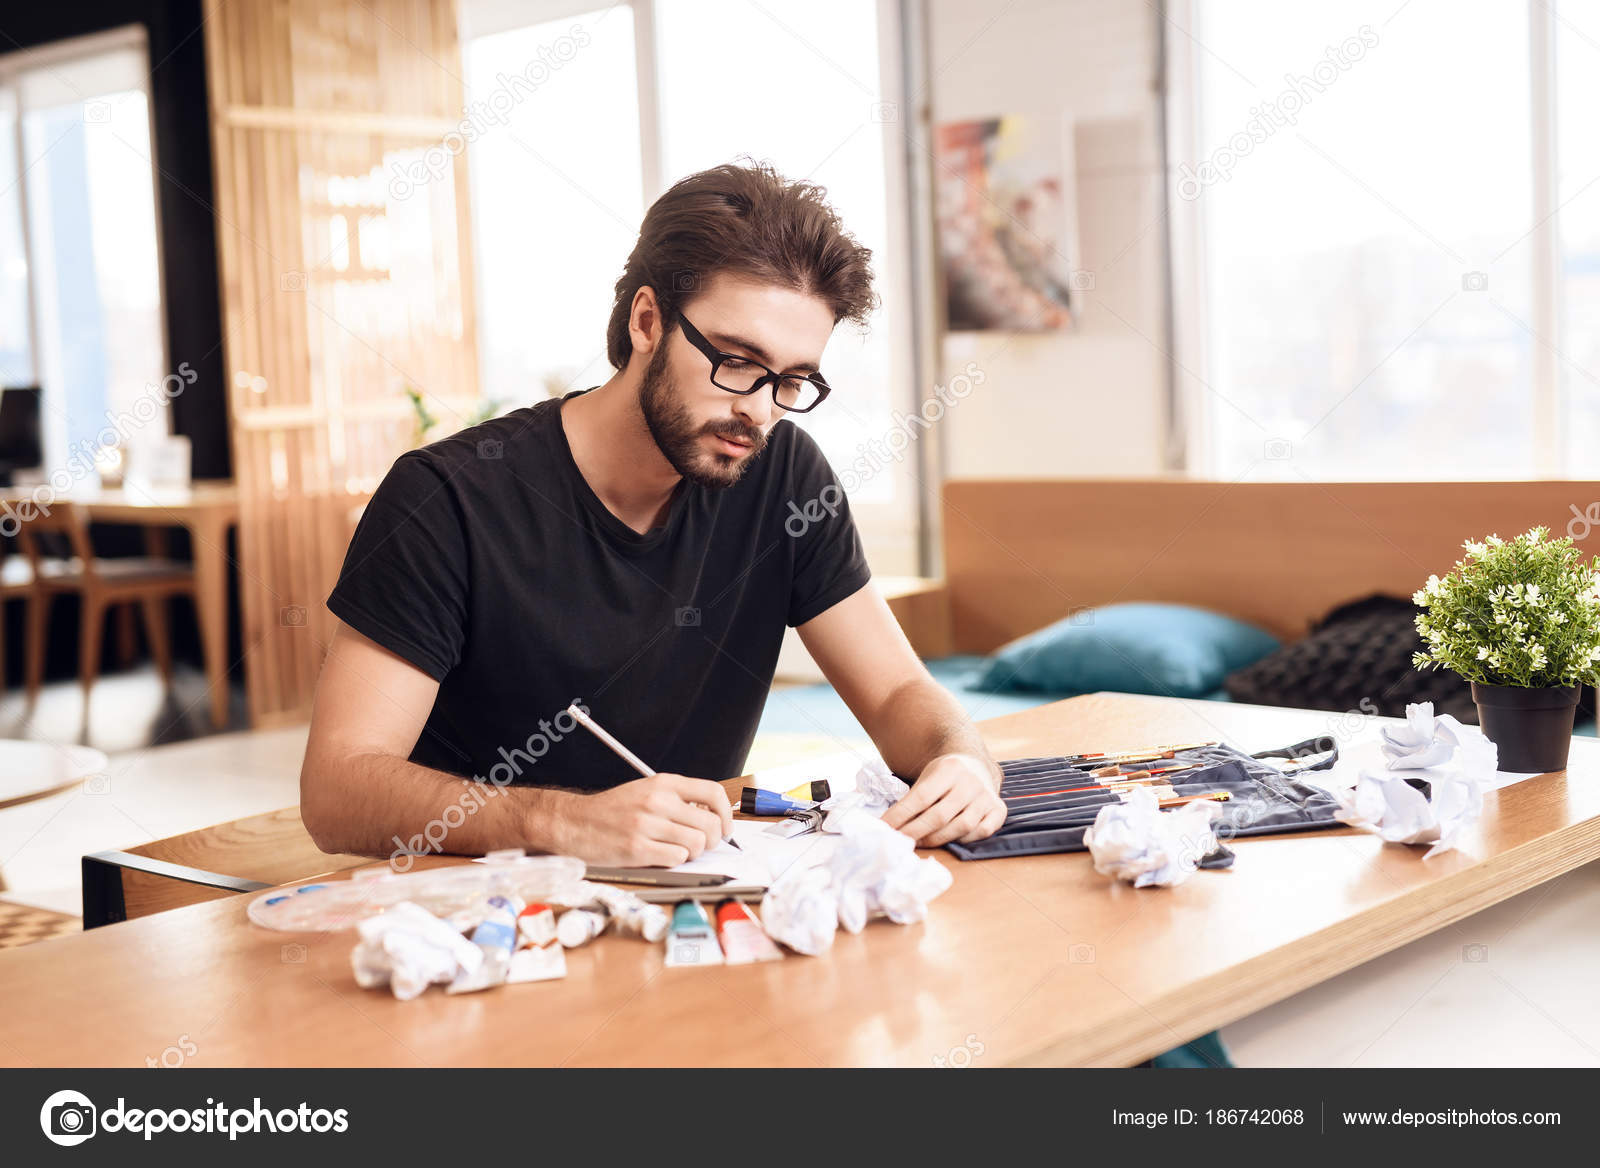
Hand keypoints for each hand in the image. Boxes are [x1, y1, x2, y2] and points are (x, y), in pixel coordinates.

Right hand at [554, 773, 732, 866]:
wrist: (573, 822)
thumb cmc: (611, 810)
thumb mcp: (646, 791)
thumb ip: (677, 799)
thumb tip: (713, 817)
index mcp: (663, 783)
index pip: (713, 792)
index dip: (727, 813)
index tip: (726, 827)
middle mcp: (658, 801)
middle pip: (710, 824)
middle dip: (712, 840)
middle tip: (701, 845)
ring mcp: (647, 825)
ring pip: (697, 844)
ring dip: (692, 853)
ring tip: (677, 849)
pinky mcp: (637, 849)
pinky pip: (677, 859)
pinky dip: (675, 861)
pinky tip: (661, 855)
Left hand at [880, 753, 1004, 846]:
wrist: (975, 766)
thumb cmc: (945, 776)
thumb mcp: (928, 776)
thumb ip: (913, 798)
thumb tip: (890, 826)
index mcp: (950, 768)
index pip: (921, 797)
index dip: (901, 815)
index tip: (884, 828)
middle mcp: (971, 782)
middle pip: (939, 815)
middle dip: (915, 832)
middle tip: (899, 841)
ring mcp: (987, 796)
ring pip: (961, 827)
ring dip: (936, 839)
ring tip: (919, 843)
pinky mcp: (999, 810)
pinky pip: (981, 832)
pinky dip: (964, 840)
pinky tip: (949, 840)